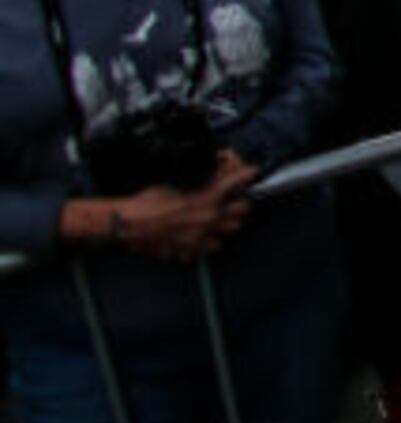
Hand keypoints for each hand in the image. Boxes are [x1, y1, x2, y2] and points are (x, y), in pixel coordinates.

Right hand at [113, 168, 254, 263]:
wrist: (126, 223)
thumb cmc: (146, 202)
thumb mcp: (175, 184)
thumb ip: (198, 185)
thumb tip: (211, 180)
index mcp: (205, 201)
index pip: (234, 184)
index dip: (244, 175)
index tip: (251, 171)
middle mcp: (207, 221)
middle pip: (241, 212)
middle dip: (238, 203)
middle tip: (232, 197)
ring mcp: (199, 239)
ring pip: (227, 234)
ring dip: (224, 225)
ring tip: (215, 218)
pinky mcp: (187, 251)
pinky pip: (205, 249)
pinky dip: (205, 242)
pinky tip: (198, 235)